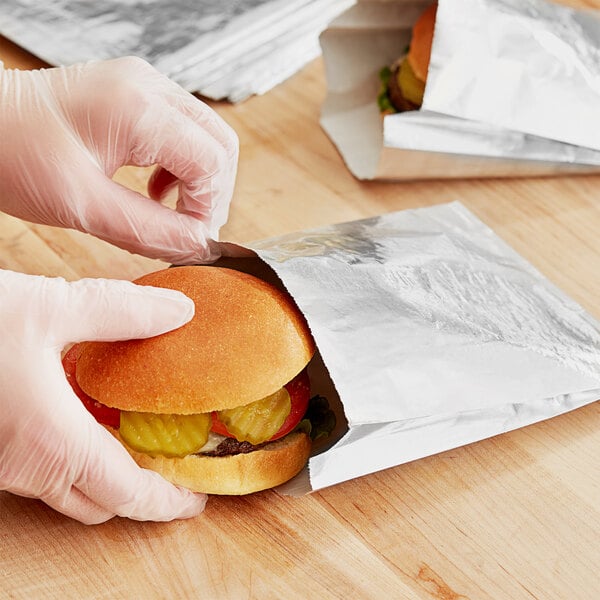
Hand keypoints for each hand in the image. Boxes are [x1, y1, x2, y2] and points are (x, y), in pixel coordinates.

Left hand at [0, 57, 237, 263]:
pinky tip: (157, 189)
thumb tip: (198, 247)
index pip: (212, 162)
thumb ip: (149, 230)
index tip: (188, 239)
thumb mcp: (82, 205)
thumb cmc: (13, 154)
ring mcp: (144, 86)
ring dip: (198, 181)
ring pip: (206, 137)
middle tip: (188, 228)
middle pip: (220, 144)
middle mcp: (149, 87)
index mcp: (139, 109)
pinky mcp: (135, 95)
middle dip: (212, 193)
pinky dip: (180, 166)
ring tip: (170, 211)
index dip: (208, 208)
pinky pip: (182, 131)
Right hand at [0, 269, 207, 523]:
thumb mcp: (50, 308)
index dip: (169, 501)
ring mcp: (2, 464)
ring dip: (107, 470)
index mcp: (55, 445)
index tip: (198, 496)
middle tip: (174, 459)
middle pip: (101, 500)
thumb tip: (181, 312)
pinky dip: (74, 453)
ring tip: (139, 434)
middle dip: (142, 489)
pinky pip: (40, 467)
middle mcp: (28, 467)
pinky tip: (87, 409)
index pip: (129, 495)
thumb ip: (121, 312)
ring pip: (68, 487)